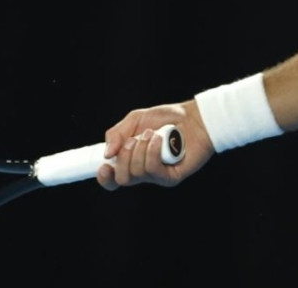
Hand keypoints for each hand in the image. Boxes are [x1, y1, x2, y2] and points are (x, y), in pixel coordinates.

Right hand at [97, 100, 214, 190]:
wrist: (193, 117)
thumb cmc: (166, 118)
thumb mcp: (136, 120)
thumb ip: (117, 134)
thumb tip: (107, 154)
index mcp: (131, 160)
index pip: (113, 179)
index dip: (105, 177)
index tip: (104, 165)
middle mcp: (143, 171)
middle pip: (122, 179)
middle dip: (124, 157)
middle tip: (134, 139)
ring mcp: (157, 176)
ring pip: (137, 173)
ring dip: (141, 149)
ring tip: (152, 134)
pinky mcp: (171, 177)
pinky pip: (153, 170)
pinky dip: (152, 152)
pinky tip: (159, 139)